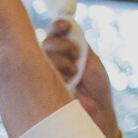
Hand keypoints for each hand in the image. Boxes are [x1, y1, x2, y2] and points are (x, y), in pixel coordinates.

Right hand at [41, 19, 121, 137]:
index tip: (64, 25)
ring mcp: (43, 75)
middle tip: (76, 58)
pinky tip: (68, 82)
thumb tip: (67, 23)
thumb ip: (78, 42)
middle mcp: (51, 62)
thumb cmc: (96, 90)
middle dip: (63, 46)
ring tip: (75, 75)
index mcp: (64, 52)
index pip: (54, 34)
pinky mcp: (39, 88)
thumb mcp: (90, 60)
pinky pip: (42, 70)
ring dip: (63, 61)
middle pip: (47, 41)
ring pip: (45, 54)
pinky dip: (59, 72)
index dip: (58, 26)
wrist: (98, 114)